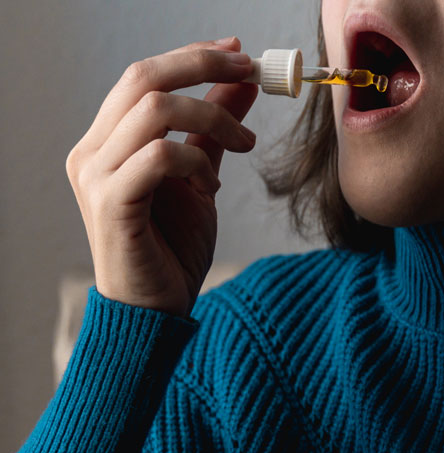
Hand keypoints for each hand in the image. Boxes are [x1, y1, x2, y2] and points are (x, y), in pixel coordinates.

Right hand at [65, 37, 258, 316]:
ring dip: (212, 118)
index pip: (143, 76)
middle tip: (251, 73)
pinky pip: (159, 156)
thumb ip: (213, 129)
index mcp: (108, 141)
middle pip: (143, 78)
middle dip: (203, 67)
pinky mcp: (110, 203)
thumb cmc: (172, 247)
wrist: (156, 309)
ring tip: (242, 146)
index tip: (238, 52)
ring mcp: (96, 175)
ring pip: (154, 110)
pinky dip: (196, 161)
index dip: (191, 57)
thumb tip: (242, 82)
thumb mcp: (201, 175)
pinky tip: (211, 186)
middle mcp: (92, 151)